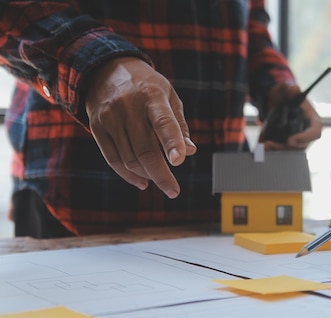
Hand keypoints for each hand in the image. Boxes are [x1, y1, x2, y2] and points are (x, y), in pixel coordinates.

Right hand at [85, 57, 196, 197]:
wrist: (104, 69)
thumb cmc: (147, 87)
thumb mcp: (169, 96)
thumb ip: (179, 125)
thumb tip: (189, 151)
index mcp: (152, 96)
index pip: (163, 122)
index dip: (171, 142)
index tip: (179, 161)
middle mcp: (128, 107)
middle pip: (145, 150)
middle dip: (161, 175)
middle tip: (174, 191)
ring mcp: (110, 118)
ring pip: (130, 158)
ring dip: (148, 175)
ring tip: (161, 180)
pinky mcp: (96, 127)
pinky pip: (113, 159)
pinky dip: (128, 175)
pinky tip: (142, 182)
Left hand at [260, 82, 321, 149]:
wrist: (274, 101)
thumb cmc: (284, 95)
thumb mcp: (285, 89)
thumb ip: (290, 88)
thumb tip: (294, 88)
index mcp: (312, 119)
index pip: (316, 132)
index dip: (306, 138)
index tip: (290, 139)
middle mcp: (307, 131)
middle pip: (302, 145)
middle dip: (286, 147)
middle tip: (271, 144)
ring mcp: (298, 139)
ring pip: (291, 150)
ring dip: (278, 150)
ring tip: (265, 146)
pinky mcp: (288, 143)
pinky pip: (283, 150)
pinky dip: (274, 150)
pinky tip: (263, 146)